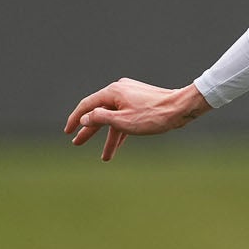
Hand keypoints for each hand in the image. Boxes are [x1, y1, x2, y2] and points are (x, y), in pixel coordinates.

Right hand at [65, 79, 210, 159]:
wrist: (181, 108)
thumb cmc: (153, 115)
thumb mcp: (123, 121)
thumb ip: (101, 119)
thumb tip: (85, 117)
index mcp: (113, 92)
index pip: (87, 105)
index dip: (75, 119)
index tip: (68, 131)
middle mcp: (119, 91)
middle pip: (99, 112)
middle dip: (89, 130)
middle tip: (76, 143)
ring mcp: (130, 96)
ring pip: (114, 118)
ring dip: (108, 137)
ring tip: (104, 157)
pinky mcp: (140, 103)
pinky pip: (125, 118)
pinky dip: (120, 132)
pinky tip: (118, 147)